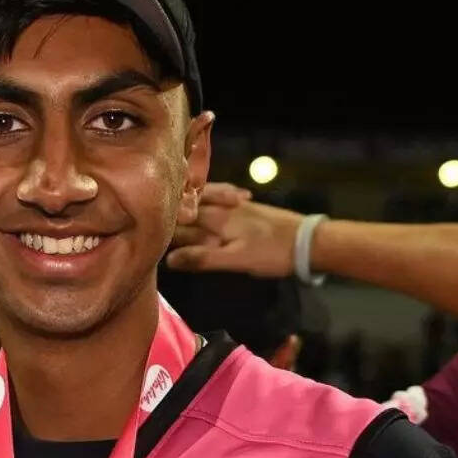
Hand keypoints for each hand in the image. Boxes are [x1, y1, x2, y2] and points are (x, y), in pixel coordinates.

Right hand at [167, 182, 301, 277]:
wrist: (309, 241)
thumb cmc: (272, 253)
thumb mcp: (236, 260)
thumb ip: (203, 258)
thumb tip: (169, 260)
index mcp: (216, 219)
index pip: (180, 220)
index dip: (163, 227)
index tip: (149, 234)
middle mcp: (222, 206)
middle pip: (189, 205)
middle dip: (171, 210)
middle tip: (154, 219)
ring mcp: (235, 205)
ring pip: (204, 197)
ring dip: (190, 200)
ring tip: (175, 205)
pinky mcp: (246, 207)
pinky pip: (220, 196)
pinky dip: (211, 196)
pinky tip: (213, 200)